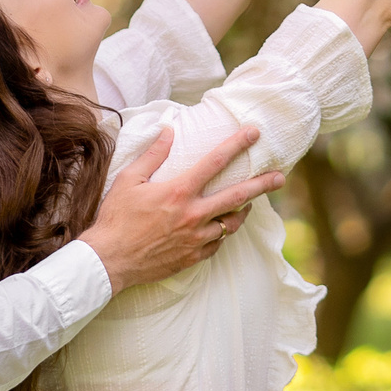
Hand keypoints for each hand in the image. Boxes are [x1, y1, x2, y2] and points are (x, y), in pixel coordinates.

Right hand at [78, 125, 282, 293]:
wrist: (109, 260)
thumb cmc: (116, 218)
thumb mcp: (128, 180)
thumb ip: (153, 155)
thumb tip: (168, 130)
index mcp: (179, 191)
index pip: (216, 161)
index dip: (237, 144)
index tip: (254, 133)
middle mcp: (193, 214)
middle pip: (238, 195)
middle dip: (263, 184)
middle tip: (281, 177)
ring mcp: (196, 238)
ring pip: (231, 223)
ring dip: (243, 211)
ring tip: (249, 204)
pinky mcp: (193, 257)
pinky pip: (217, 243)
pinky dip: (220, 233)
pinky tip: (219, 226)